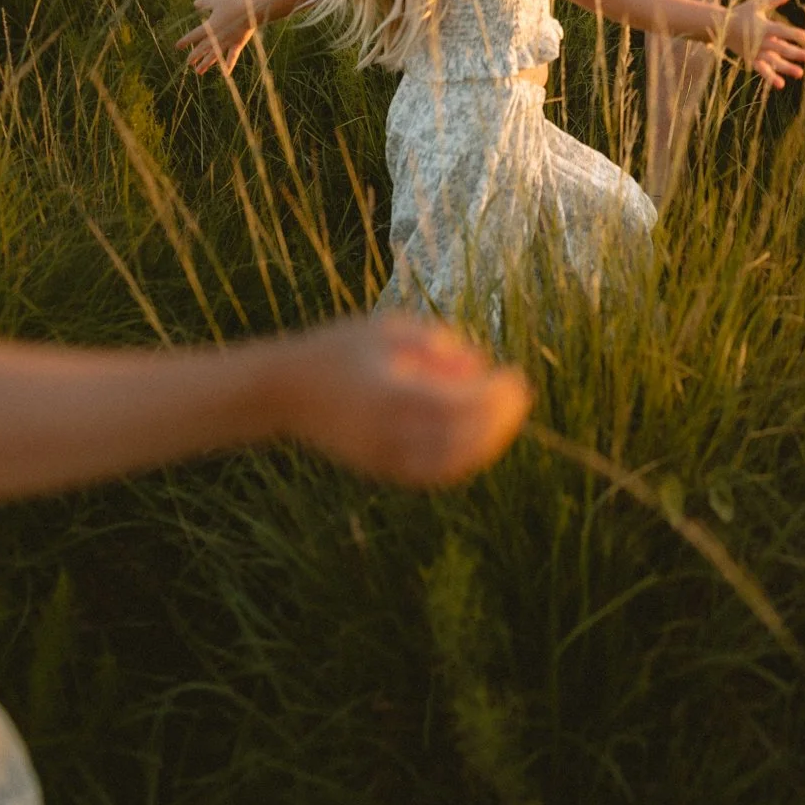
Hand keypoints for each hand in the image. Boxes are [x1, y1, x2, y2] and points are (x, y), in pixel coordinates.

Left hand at [177, 0, 259, 74]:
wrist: (251, 11)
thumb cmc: (233, 4)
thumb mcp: (217, 1)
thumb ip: (205, 3)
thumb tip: (194, 3)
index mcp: (210, 27)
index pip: (194, 36)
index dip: (185, 41)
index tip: (178, 46)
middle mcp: (216, 37)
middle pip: (202, 48)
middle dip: (195, 56)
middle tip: (189, 63)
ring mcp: (226, 42)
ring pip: (214, 55)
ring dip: (206, 63)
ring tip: (198, 71)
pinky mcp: (237, 45)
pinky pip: (232, 57)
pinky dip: (229, 65)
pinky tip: (225, 74)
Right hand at [276, 317, 530, 488]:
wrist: (284, 390)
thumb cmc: (339, 348)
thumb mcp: (388, 329)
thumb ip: (437, 344)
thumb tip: (479, 366)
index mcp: (390, 395)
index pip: (457, 406)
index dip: (494, 397)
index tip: (516, 377)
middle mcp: (388, 434)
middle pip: (459, 440)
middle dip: (499, 420)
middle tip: (521, 395)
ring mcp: (382, 458)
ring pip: (449, 465)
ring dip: (486, 444)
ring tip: (507, 416)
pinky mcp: (378, 470)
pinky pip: (430, 475)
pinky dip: (462, 461)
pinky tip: (479, 439)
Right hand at [722, 0, 804, 87]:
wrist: (720, 27)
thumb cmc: (741, 13)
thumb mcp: (756, 4)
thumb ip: (772, 0)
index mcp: (763, 27)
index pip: (781, 31)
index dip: (793, 34)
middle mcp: (760, 41)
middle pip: (781, 48)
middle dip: (796, 53)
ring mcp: (756, 52)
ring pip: (773, 62)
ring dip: (787, 68)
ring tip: (800, 73)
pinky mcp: (751, 60)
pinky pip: (762, 70)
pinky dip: (770, 77)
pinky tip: (781, 85)